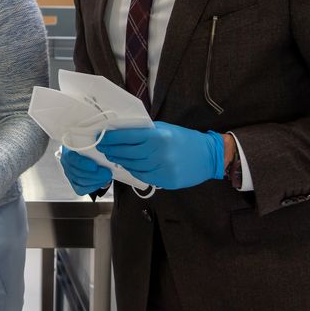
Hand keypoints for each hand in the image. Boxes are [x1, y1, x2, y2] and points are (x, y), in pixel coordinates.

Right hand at [59, 147, 112, 195]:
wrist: (85, 154)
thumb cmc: (88, 147)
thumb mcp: (88, 143)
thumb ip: (92, 145)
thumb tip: (102, 148)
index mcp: (67, 151)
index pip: (72, 159)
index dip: (83, 164)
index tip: (95, 166)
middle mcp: (66, 163)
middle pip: (78, 173)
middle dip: (95, 174)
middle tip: (107, 173)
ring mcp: (69, 174)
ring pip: (80, 181)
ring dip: (96, 180)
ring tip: (107, 177)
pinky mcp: (73, 183)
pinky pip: (81, 189)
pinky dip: (92, 187)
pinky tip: (101, 182)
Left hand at [97, 122, 223, 189]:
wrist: (207, 156)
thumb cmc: (184, 139)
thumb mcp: (164, 128)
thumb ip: (144, 131)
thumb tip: (122, 130)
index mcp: (158, 137)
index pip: (127, 137)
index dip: (112, 138)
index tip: (102, 136)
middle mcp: (158, 154)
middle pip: (127, 153)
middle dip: (112, 150)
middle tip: (103, 147)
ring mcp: (162, 169)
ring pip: (133, 166)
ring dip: (120, 161)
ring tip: (112, 155)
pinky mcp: (165, 181)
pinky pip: (143, 176)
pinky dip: (133, 170)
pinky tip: (127, 165)